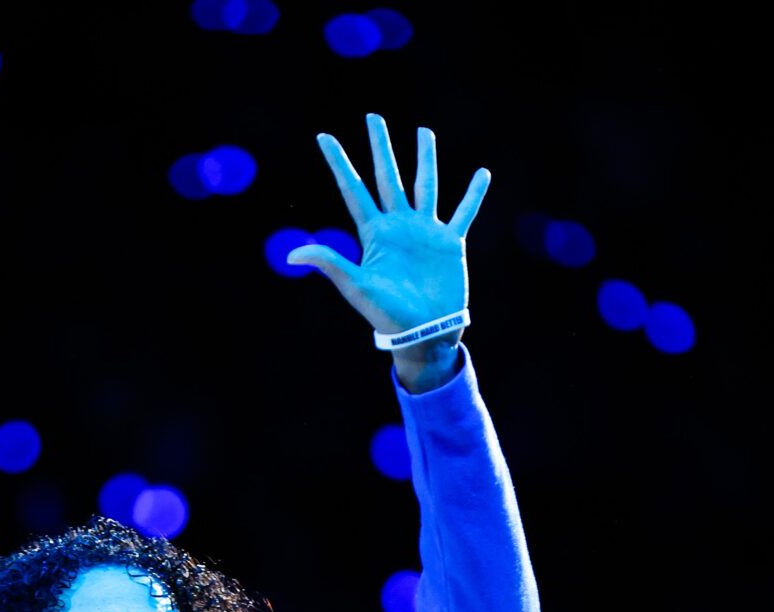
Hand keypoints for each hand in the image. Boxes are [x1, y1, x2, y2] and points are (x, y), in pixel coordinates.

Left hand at [285, 114, 489, 336]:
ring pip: (425, 185)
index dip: (338, 162)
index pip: (353, 189)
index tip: (323, 136)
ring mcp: (425, 231)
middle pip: (387, 177)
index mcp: (374, 233)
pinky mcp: (450, 242)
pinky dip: (473, 194)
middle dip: (380, 147)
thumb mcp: (356, 287)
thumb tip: (292, 254)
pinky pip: (464, 212)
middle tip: (373, 116)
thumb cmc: (387, 316)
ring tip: (424, 132)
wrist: (423, 334)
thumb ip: (329, 264)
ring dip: (425, 158)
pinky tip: (482, 173)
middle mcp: (398, 226)